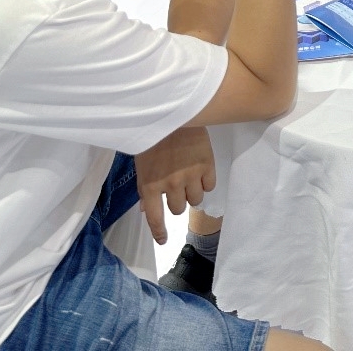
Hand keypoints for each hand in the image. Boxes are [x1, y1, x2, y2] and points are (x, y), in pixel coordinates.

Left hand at [134, 127, 215, 244]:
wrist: (173, 113)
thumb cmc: (153, 138)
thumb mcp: (142, 164)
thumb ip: (145, 187)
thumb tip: (146, 209)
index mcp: (148, 185)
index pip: (154, 219)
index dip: (160, 233)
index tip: (164, 240)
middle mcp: (170, 185)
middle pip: (178, 209)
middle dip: (177, 201)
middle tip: (176, 188)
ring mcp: (190, 176)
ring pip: (196, 200)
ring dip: (192, 193)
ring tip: (190, 179)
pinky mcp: (207, 165)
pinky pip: (210, 186)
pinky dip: (206, 182)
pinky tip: (201, 171)